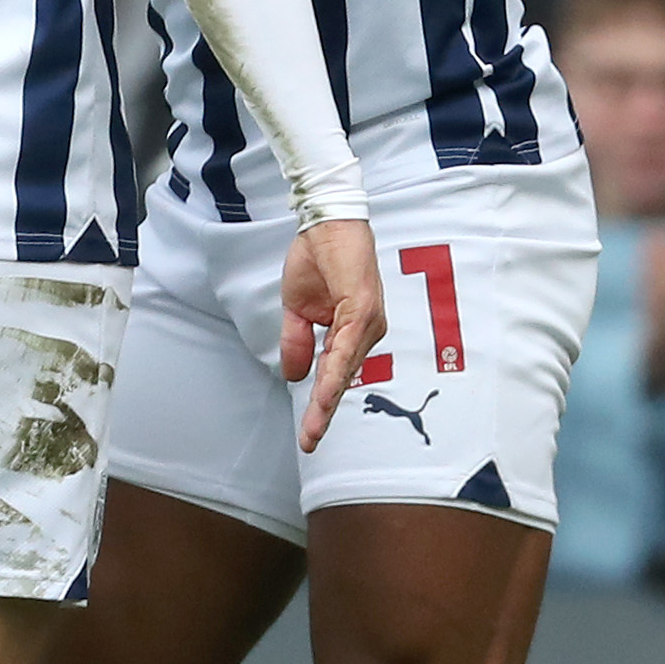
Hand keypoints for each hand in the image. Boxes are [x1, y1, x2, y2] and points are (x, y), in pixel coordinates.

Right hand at [279, 216, 387, 451]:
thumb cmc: (316, 258)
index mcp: (351, 331)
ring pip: (344, 369)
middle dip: (324, 412)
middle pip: (342, 379)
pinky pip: (345, 347)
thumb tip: (296, 376)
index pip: (335, 375)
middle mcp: (366, 330)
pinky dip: (333, 371)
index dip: (321, 404)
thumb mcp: (298, 309)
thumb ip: (298, 342)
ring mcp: (368, 321)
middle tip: (310, 442)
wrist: (323, 222)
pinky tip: (322, 390)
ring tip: (314, 427)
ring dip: (327, 399)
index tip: (310, 434)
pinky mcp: (363, 309)